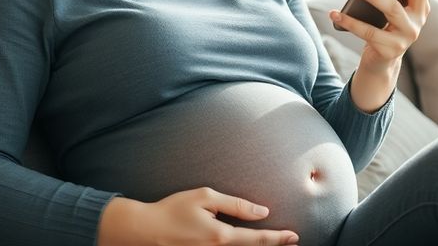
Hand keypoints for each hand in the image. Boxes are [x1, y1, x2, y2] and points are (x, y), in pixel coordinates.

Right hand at [97, 187, 299, 245]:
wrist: (144, 230)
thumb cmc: (173, 209)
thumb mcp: (205, 197)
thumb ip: (235, 204)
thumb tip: (262, 211)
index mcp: (221, 236)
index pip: (257, 239)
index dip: (278, 238)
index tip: (294, 236)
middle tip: (292, 243)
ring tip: (274, 244)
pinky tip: (247, 244)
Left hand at [329, 0, 429, 75]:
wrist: (382, 63)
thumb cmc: (384, 28)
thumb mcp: (390, 11)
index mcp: (420, 9)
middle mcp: (416, 24)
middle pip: (398, 2)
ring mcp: (404, 39)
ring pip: (388, 13)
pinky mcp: (390, 50)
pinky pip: (368, 33)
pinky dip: (349, 21)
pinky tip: (334, 14)